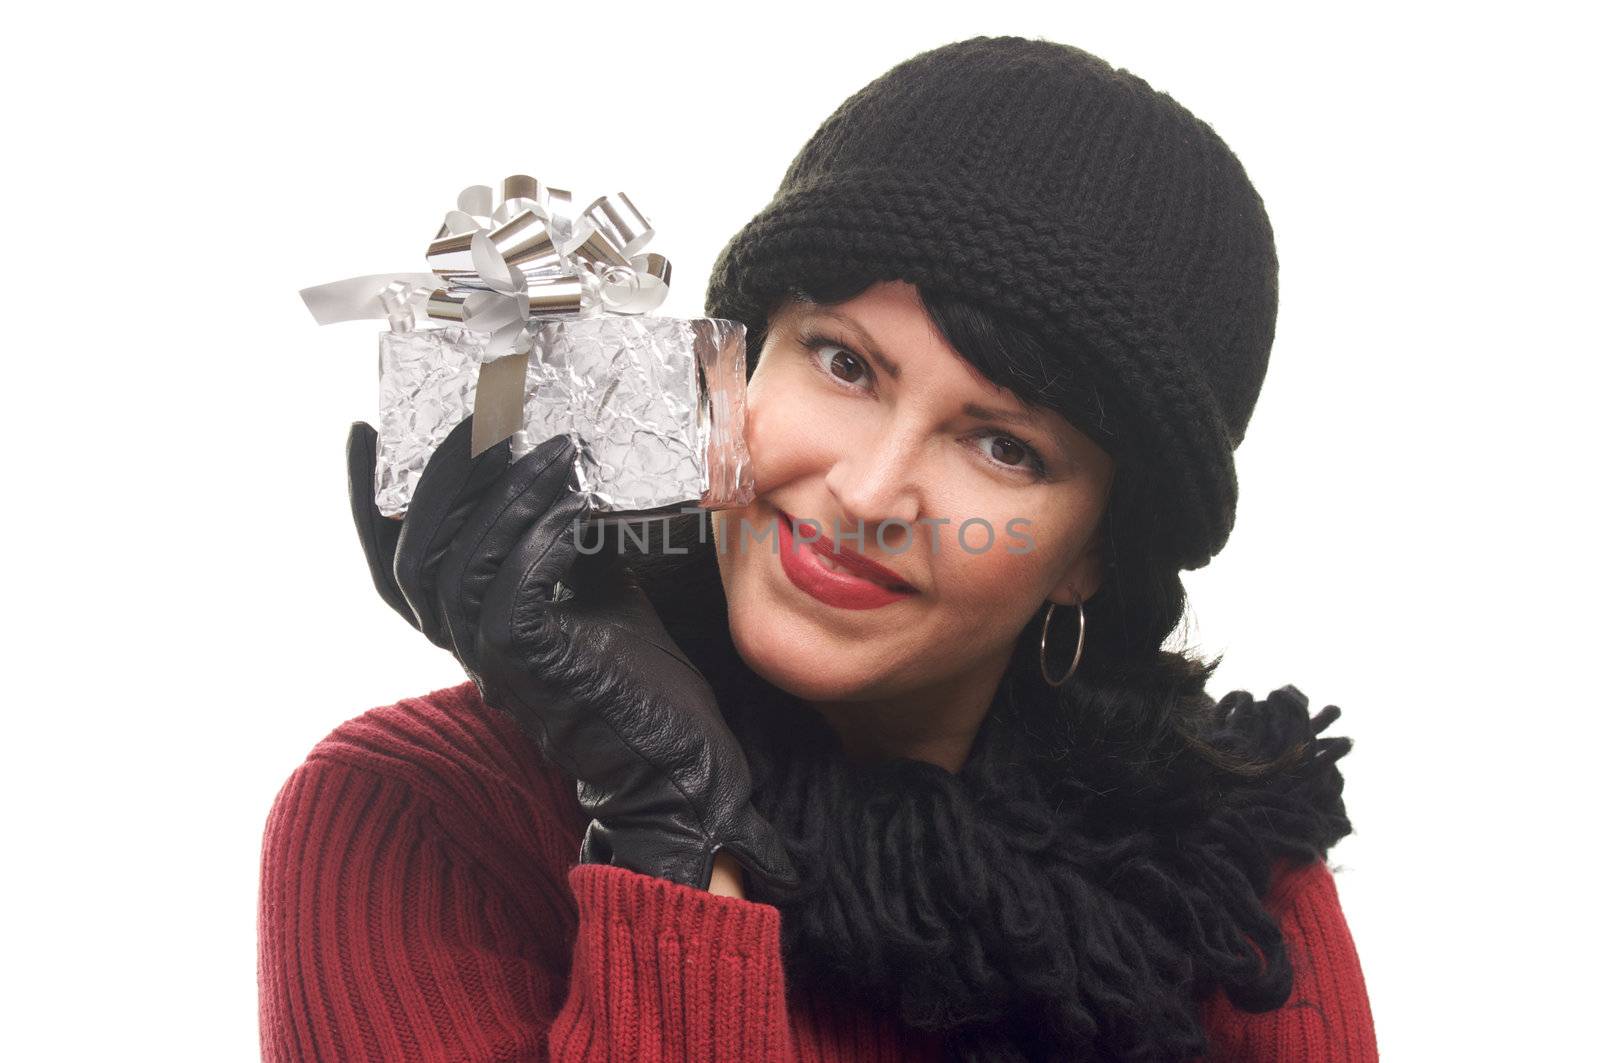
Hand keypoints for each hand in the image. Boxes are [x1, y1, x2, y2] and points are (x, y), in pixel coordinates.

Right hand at [366, 418, 796, 895]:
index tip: (366, 430)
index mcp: (468, 625)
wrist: (676, 757)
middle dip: (443, 474)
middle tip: (486, 413)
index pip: (394, 562)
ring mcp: (491, 663)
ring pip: (458, 567)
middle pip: (413, 553)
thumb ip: (558, 536)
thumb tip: (560, 461)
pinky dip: (537, 540)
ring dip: (506, 496)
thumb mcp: (591, 586)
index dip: (369, 500)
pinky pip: (509, 595)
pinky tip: (576, 504)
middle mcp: (463, 646)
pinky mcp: (531, 671)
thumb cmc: (638, 674)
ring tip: (557, 445)